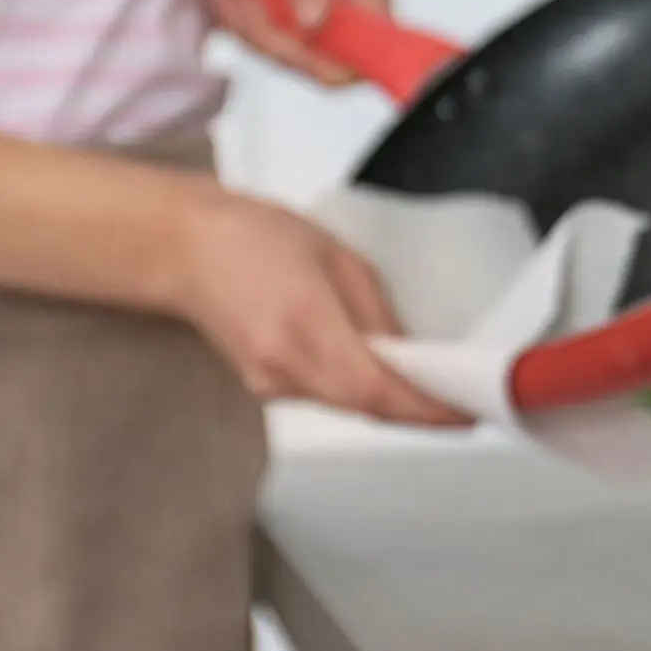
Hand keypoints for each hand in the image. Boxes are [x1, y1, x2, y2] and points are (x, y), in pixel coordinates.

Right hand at [164, 185, 472, 427]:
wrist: (181, 248)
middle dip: (420, 408)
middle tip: (465, 398)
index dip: (427, 411)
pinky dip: (359, 388)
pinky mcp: (263, 386)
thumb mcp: (338, 258)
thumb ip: (377, 315)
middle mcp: (285, 366)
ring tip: (431, 381)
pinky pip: (326, 396)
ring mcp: (269, 383)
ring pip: (348, 404)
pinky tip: (380, 370)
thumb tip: (412, 358)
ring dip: (391, 399)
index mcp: (306, 326)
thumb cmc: (256, 236)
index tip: (469, 414)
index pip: (376, 392)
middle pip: (367, 407)